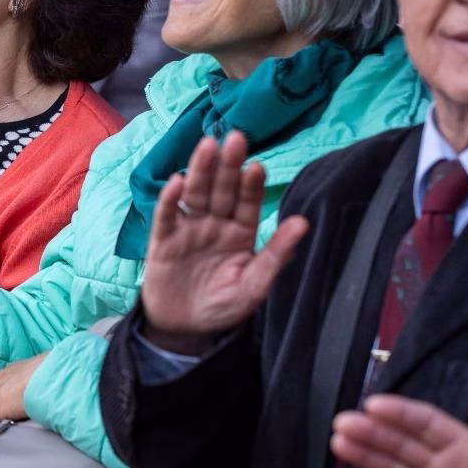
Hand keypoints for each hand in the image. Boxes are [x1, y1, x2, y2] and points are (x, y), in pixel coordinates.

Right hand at [137, 132, 308, 353]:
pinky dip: (170, 199)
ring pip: (196, 194)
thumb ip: (277, 254)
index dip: (251, 185)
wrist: (184, 329)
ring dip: (201, 170)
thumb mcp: (255, 286)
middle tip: (235, 138)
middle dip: (228, 165)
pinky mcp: (163, 239)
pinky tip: (177, 182)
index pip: (248, 202)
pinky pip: (167, 215)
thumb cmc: (223, 306)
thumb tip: (304, 223)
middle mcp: (215, 223)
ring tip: (207, 146)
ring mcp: (189, 228)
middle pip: (222, 189)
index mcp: (241, 232)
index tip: (257, 166)